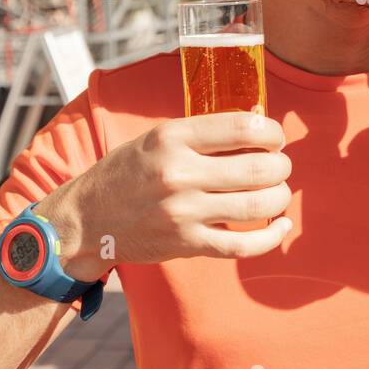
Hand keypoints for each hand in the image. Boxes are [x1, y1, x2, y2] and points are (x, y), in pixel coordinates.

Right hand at [38, 111, 292, 280]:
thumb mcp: (158, 138)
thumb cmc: (129, 173)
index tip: (274, 138)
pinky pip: (243, 245)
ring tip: (277, 192)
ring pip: (257, 205)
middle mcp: (179, 173)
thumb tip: (259, 123)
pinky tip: (281, 225)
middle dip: (281, 166)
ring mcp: (183, 212)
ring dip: (279, 197)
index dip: (271, 132)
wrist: (86, 220)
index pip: (243, 127)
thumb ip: (204, 134)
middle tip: (279, 166)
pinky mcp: (186, 243)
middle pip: (258, 168)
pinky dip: (271, 236)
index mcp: (173, 138)